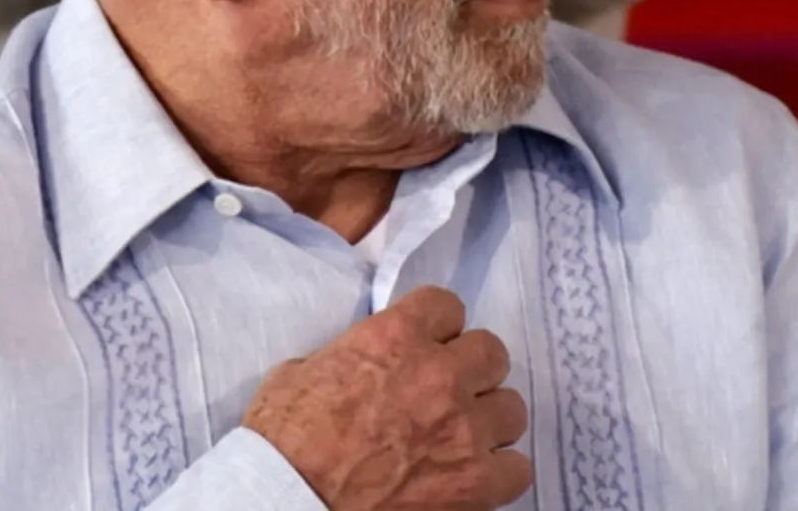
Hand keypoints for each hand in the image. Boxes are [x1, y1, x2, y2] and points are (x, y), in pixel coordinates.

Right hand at [243, 286, 530, 509]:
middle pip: (491, 353)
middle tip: (446, 395)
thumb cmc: (281, 445)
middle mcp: (440, 374)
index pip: (447, 306)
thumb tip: (355, 361)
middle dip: (471, 372)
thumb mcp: (298, 373)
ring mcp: (463, 429)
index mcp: (395, 337)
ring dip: (487, 422)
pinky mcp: (473, 482)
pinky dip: (498, 473)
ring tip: (461, 439)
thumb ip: (345, 353)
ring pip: (511, 408)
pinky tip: (474, 477)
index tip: (427, 347)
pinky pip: (517, 468)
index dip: (437, 329)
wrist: (284, 504)